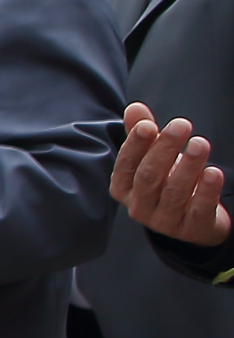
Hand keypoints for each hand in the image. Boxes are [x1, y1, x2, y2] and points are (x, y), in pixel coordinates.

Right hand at [112, 101, 230, 246]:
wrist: (192, 221)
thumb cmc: (167, 184)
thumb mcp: (152, 159)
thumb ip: (142, 135)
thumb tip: (135, 108)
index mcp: (124, 188)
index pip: (126, 164)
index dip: (135, 145)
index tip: (148, 125)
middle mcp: (139, 206)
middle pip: (149, 177)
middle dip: (164, 149)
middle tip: (181, 125)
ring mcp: (164, 221)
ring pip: (175, 192)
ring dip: (188, 166)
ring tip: (200, 143)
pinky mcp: (191, 229)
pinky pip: (199, 210)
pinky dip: (206, 191)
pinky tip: (213, 173)